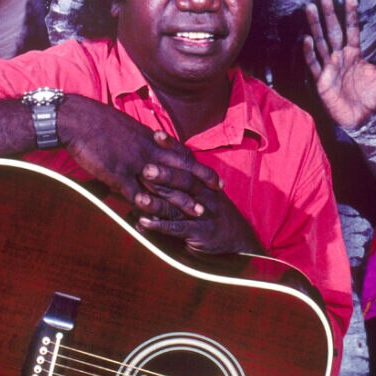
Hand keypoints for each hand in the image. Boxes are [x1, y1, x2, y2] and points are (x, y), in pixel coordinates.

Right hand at [59, 96, 220, 215]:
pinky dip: (145, 204)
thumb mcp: (129, 129)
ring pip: (164, 183)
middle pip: (181, 169)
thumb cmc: (100, 122)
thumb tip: (152, 147)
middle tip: (217, 196)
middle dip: (200, 184)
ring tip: (197, 212)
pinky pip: (134, 191)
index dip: (201, 168)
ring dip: (180, 199)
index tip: (216, 179)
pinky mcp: (117, 172)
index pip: (183, 155)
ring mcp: (134, 163)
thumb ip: (143, 141)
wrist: (79, 119)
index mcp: (151, 140)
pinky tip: (155, 215)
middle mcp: (149, 151)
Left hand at [136, 157, 261, 255]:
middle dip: (165, 174)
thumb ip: (181, 181)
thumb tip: (151, 165)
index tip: (156, 135)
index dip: (173, 147)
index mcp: (204, 181)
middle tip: (145, 168)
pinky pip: (179, 228)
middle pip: (185, 180)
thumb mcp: (203, 193)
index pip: (188, 160)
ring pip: (180, 204)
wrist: (238, 240)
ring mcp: (204, 213)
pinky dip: (160, 226)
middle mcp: (206, 194)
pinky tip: (143, 223)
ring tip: (138, 198)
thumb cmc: (212, 213)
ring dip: (157, 202)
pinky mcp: (201, 232)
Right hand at [303, 0, 375, 130]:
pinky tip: (307, 39)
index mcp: (355, 53)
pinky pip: (314, 63)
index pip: (352, 29)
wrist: (362, 120)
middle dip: (329, 14)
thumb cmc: (373, 97)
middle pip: (333, 31)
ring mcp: (330, 67)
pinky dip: (310, 52)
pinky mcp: (322, 80)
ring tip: (310, 9)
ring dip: (315, 26)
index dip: (351, 14)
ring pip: (321, 42)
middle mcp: (341, 56)